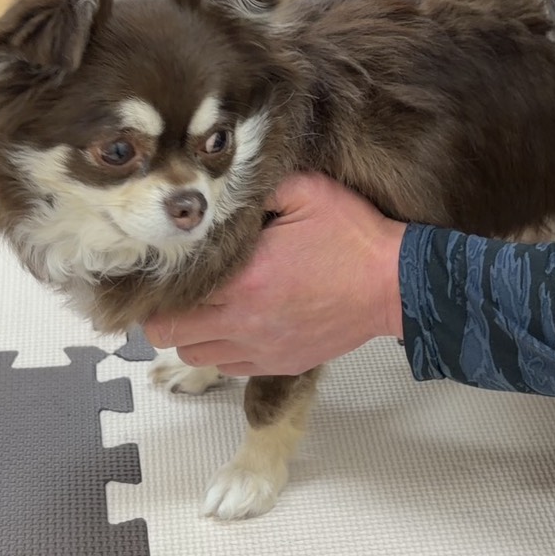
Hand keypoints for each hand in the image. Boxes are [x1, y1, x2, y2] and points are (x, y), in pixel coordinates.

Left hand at [144, 173, 405, 377]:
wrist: (396, 285)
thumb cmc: (353, 237)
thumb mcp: (306, 191)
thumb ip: (257, 188)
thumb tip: (222, 189)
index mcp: (244, 280)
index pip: (170, 298)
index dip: (158, 284)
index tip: (162, 269)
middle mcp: (245, 322)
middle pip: (170, 335)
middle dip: (166, 312)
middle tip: (177, 289)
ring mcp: (262, 349)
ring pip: (197, 354)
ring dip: (193, 334)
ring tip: (208, 307)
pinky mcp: (281, 364)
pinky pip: (230, 367)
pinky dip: (224, 350)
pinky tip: (238, 324)